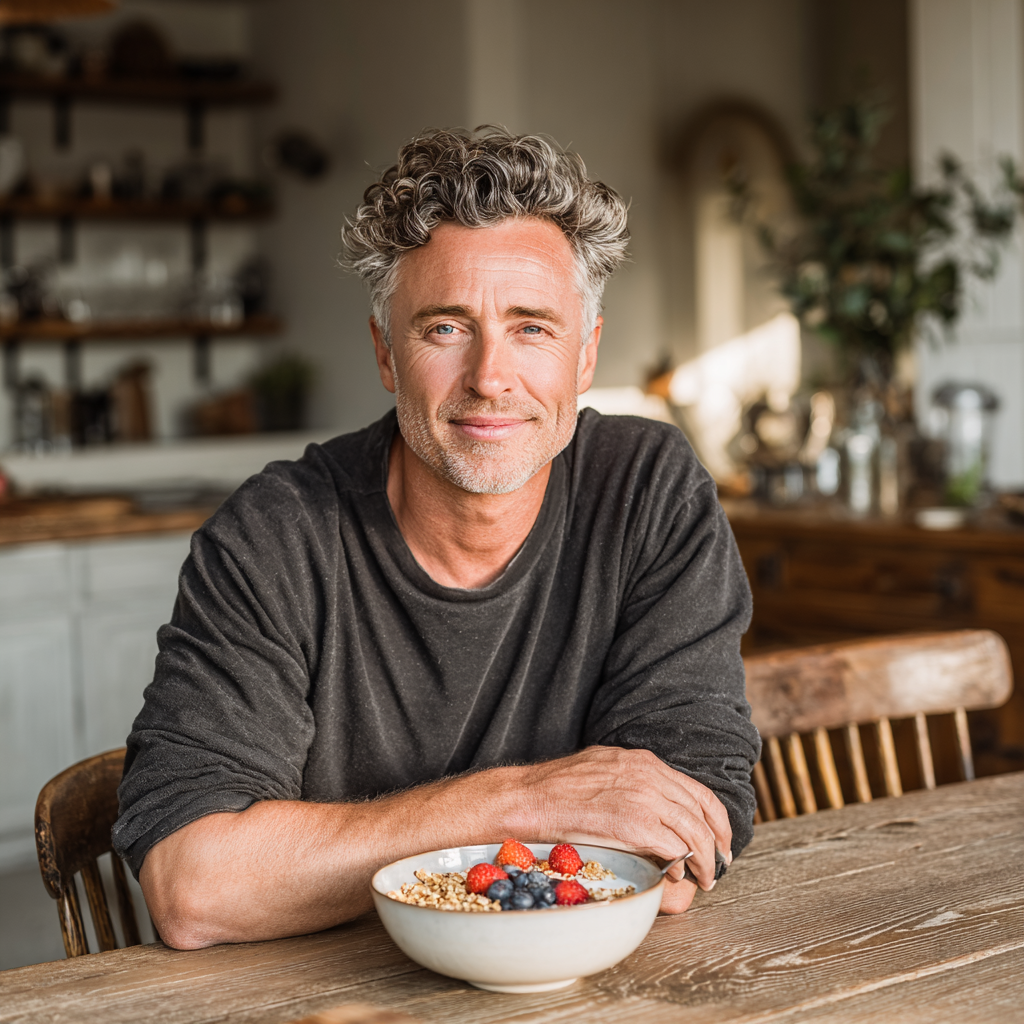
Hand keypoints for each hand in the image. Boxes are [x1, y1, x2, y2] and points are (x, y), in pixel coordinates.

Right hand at [519, 745, 731, 890]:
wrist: (530, 798)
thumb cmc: (557, 789)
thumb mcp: (604, 769)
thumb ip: (632, 782)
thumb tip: (651, 808)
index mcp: (644, 762)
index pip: (697, 790)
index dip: (716, 819)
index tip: (721, 838)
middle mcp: (650, 775)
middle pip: (702, 812)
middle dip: (716, 842)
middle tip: (718, 865)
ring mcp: (644, 798)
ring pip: (694, 832)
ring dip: (705, 860)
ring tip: (704, 879)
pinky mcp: (636, 824)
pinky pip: (675, 848)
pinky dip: (683, 865)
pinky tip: (679, 876)